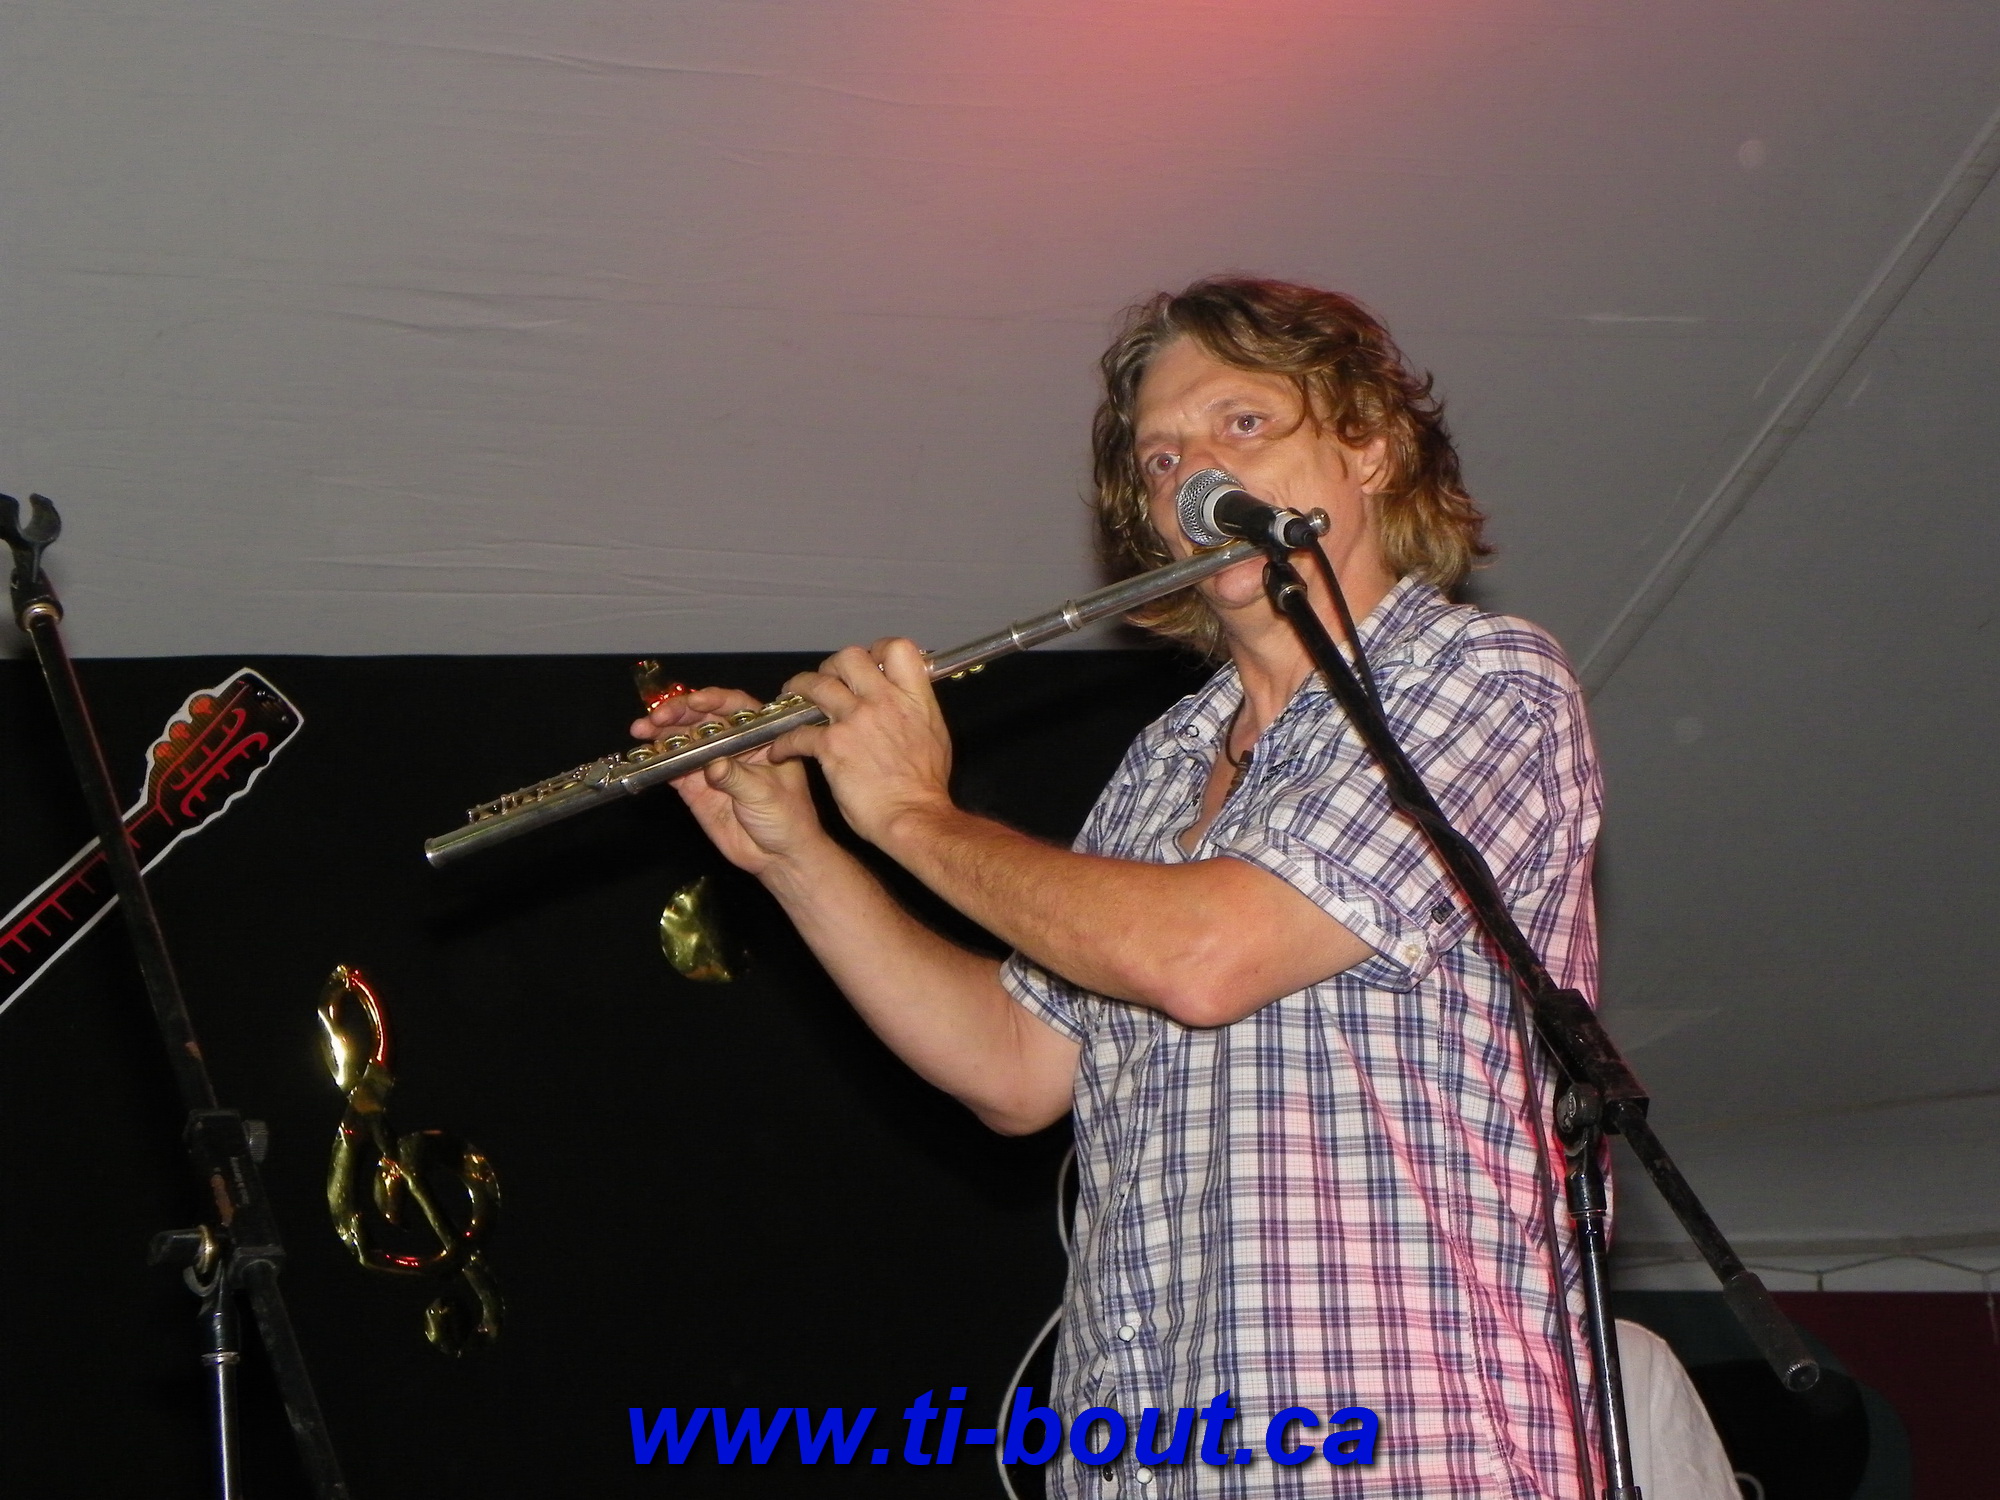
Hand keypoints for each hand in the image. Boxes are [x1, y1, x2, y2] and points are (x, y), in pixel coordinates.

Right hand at [630, 687, 824, 876]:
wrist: (776, 855)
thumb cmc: (787, 819)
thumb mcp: (765, 793)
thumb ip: (736, 777)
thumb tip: (713, 765)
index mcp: (760, 736)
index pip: (736, 708)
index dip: (714, 700)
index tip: (694, 702)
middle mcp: (733, 744)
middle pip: (703, 718)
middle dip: (679, 713)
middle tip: (656, 717)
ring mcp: (712, 763)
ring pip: (684, 739)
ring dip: (662, 732)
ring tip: (641, 730)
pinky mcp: (696, 785)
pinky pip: (674, 767)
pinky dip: (658, 760)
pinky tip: (645, 755)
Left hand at [767, 638, 954, 847]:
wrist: (914, 816)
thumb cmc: (925, 787)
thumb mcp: (934, 736)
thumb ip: (917, 711)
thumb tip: (907, 702)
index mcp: (913, 698)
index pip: (896, 648)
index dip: (876, 651)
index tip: (867, 663)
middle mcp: (883, 702)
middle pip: (848, 657)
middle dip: (831, 666)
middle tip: (825, 681)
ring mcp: (855, 721)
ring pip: (815, 685)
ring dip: (797, 690)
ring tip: (790, 698)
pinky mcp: (832, 746)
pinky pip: (797, 732)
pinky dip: (783, 742)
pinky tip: (781, 751)